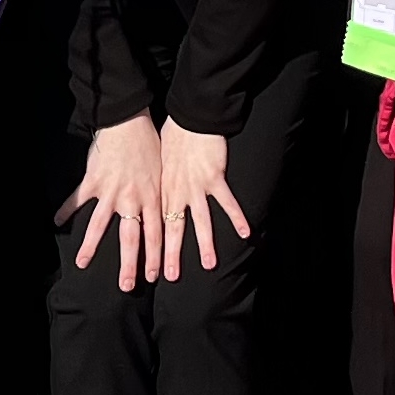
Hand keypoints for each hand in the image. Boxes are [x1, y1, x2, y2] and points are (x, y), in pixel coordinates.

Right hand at [63, 115, 164, 289]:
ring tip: (82, 264)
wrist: (130, 122)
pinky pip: (79, 199)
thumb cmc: (150, 144)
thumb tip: (167, 212)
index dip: (155, 257)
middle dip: (129, 264)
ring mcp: (111, 192)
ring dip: (91, 246)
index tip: (155, 277)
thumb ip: (161, 194)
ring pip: (100, 224)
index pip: (156, 235)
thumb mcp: (163, 172)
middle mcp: (132, 199)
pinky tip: (56, 220)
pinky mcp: (94, 181)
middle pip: (131, 238)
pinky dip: (66, 209)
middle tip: (126, 286)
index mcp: (152, 198)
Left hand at [156, 120, 250, 281]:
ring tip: (209, 265)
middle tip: (171, 277)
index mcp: (162, 190)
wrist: (189, 117)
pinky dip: (237, 218)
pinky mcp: (214, 178)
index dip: (153, 247)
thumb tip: (148, 193)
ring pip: (201, 221)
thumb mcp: (155, 162)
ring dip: (204, 244)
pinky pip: (227, 202)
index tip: (151, 268)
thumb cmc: (172, 136)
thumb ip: (155, 183)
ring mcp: (196, 187)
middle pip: (173, 229)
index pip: (156, 225)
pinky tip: (246, 233)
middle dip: (172, 255)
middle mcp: (177, 192)